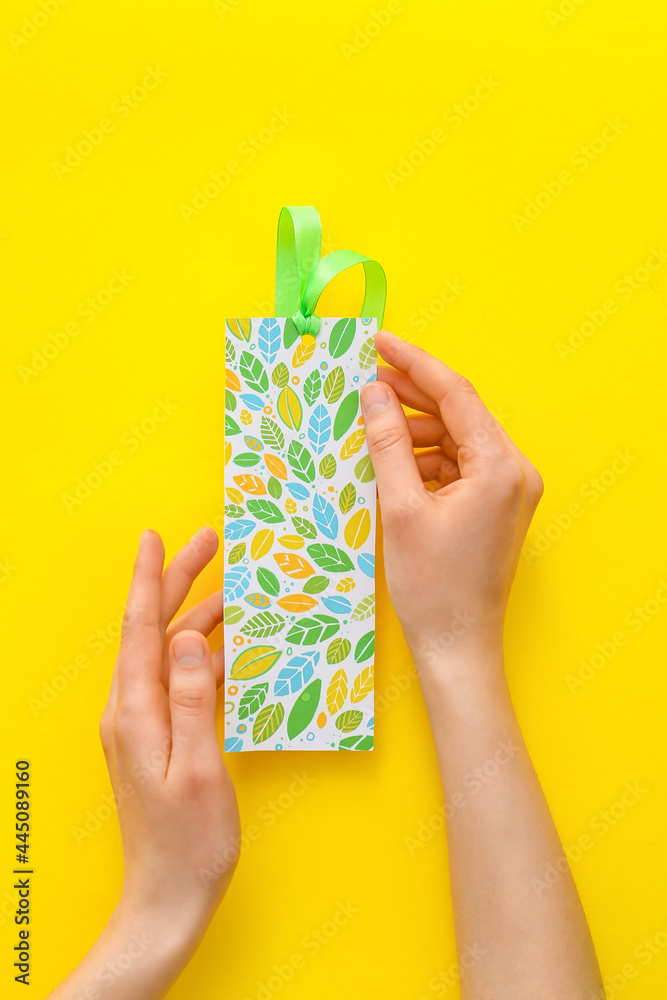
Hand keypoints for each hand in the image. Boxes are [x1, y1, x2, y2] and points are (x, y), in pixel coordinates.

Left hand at [99, 527, 239, 941]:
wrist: (167, 898)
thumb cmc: (188, 842)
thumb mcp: (199, 768)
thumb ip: (194, 700)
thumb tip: (191, 640)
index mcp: (135, 712)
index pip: (140, 628)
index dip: (150, 578)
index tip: (155, 537)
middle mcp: (131, 711)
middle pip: (153, 630)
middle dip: (179, 583)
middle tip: (208, 542)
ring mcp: (142, 725)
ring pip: (169, 654)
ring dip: (200, 620)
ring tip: (237, 594)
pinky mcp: (157, 739)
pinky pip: (180, 682)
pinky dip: (206, 659)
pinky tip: (234, 652)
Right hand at [360, 330, 543, 674]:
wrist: (458, 647)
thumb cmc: (433, 588)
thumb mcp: (401, 509)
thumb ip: (388, 444)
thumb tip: (374, 393)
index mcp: (501, 467)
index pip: (456, 394)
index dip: (414, 363)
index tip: (380, 341)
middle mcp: (515, 472)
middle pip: (460, 413)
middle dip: (412, 395)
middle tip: (366, 379)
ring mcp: (509, 490)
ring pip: (457, 439)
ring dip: (416, 430)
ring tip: (372, 426)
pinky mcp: (495, 506)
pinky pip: (459, 465)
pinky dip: (426, 459)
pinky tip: (392, 460)